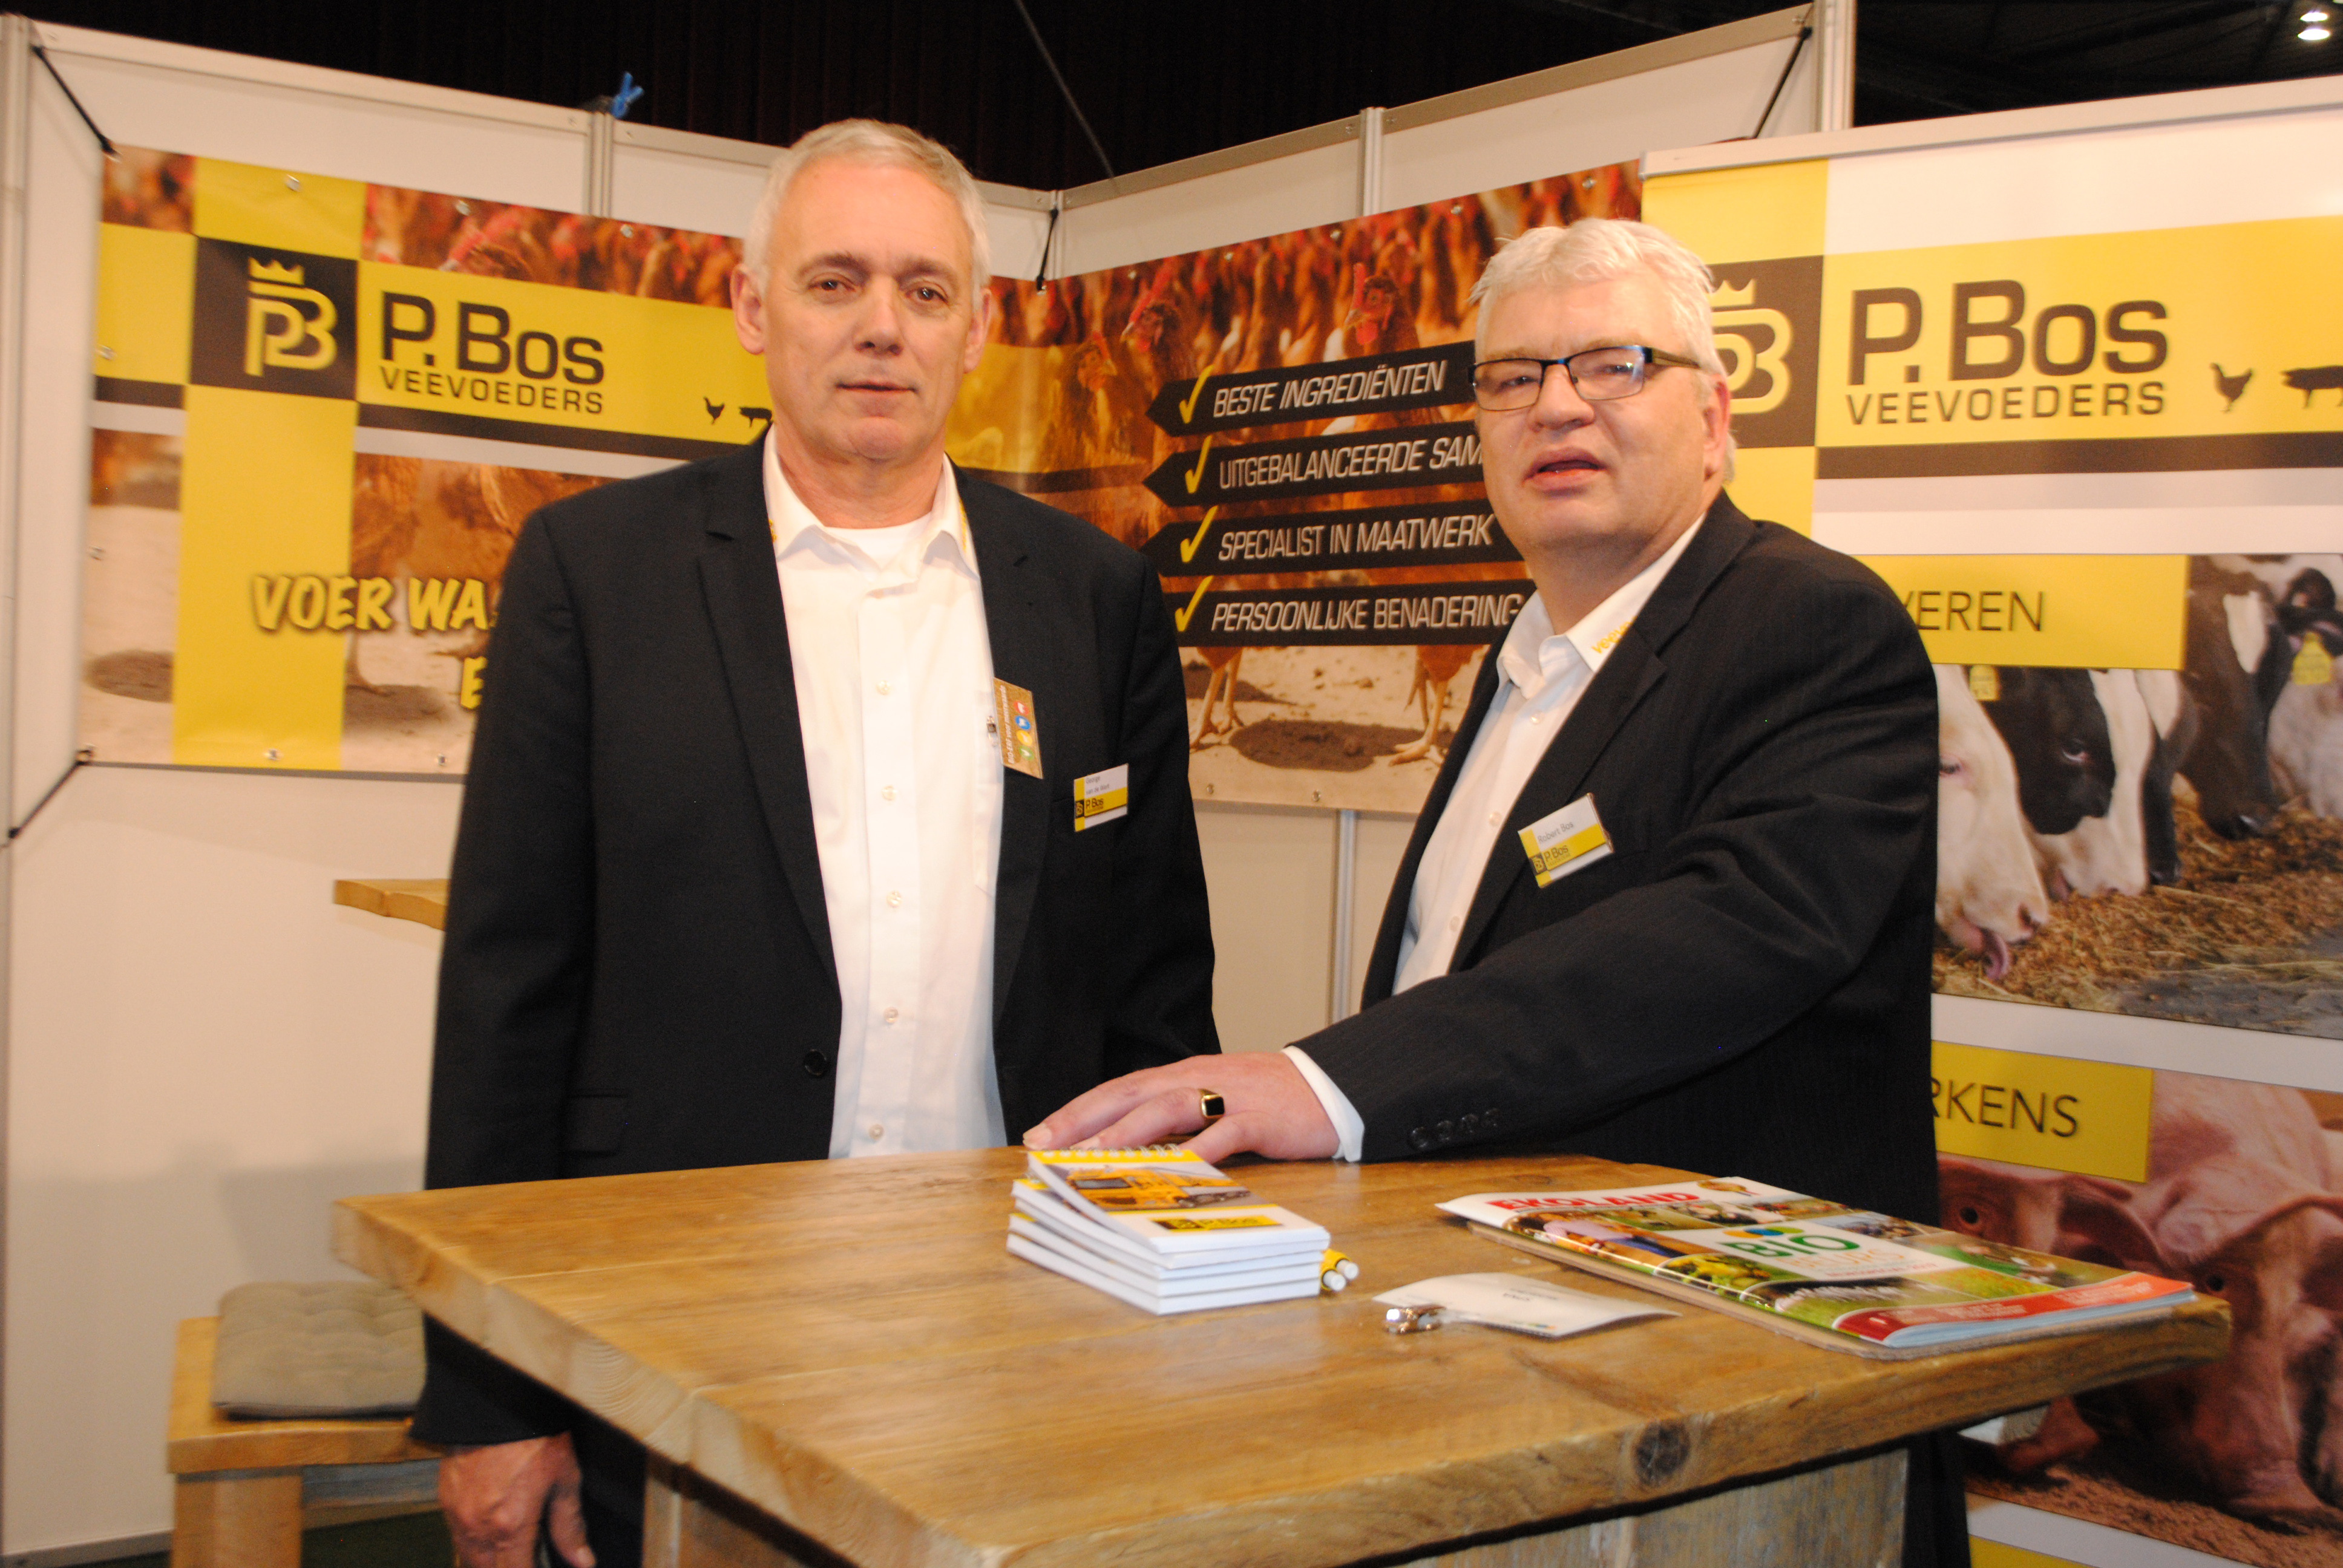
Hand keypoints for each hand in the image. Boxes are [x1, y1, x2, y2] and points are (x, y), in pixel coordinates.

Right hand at [439, 1433, 593, 1567]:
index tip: (542, 1567)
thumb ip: (570, 1527)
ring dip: (491, 1563)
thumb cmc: (535, 1437)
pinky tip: (494, 1535)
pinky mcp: (446, 1502)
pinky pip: (458, 1539)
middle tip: (529, 1558)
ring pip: (469, 1561)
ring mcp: (457, 1517)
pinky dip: (475, 1546)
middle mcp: (477, 1530)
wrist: (496, 1402)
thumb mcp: (564, 1479)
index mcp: (509, 1528)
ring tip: (514, 1551)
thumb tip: (582, 1562)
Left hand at [1024, 1051, 1338, 1162]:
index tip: (1041, 1134)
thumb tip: (1128, 1146)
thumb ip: (1176, 1119)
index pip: (1120, 1089)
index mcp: (1184, 1076)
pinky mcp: (1260, 1119)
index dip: (1078, 1110)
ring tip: (1092, 1155)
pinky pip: (1224, 1135)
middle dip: (1085, 1119)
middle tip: (1045, 1144)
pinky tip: (1175, 1169)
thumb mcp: (1215, 1102)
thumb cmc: (1270, 1101)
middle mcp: (1199, 1080)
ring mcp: (1229, 1098)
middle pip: (1131, 1094)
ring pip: (1167, 1109)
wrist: (1332, 1088)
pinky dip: (1199, 1151)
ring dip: (1126, 1132)